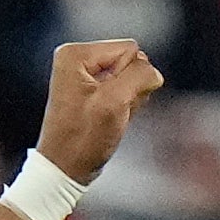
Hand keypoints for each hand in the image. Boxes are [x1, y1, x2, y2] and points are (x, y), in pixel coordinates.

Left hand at [35, 38, 165, 185]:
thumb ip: (140, 77)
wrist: (65, 169)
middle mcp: (76, 58)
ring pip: (129, 77)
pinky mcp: (90, 90)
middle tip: (111, 112)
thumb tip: (154, 73)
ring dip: (128, 100)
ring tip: (109, 117)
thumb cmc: (82, 139)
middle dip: (130, 88)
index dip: (130, 77)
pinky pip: (122, 90)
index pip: (130, 49)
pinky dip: (123, 106)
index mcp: (75, 54)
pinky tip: (109, 120)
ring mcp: (83, 75)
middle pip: (130, 61)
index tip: (110, 102)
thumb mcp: (115, 102)